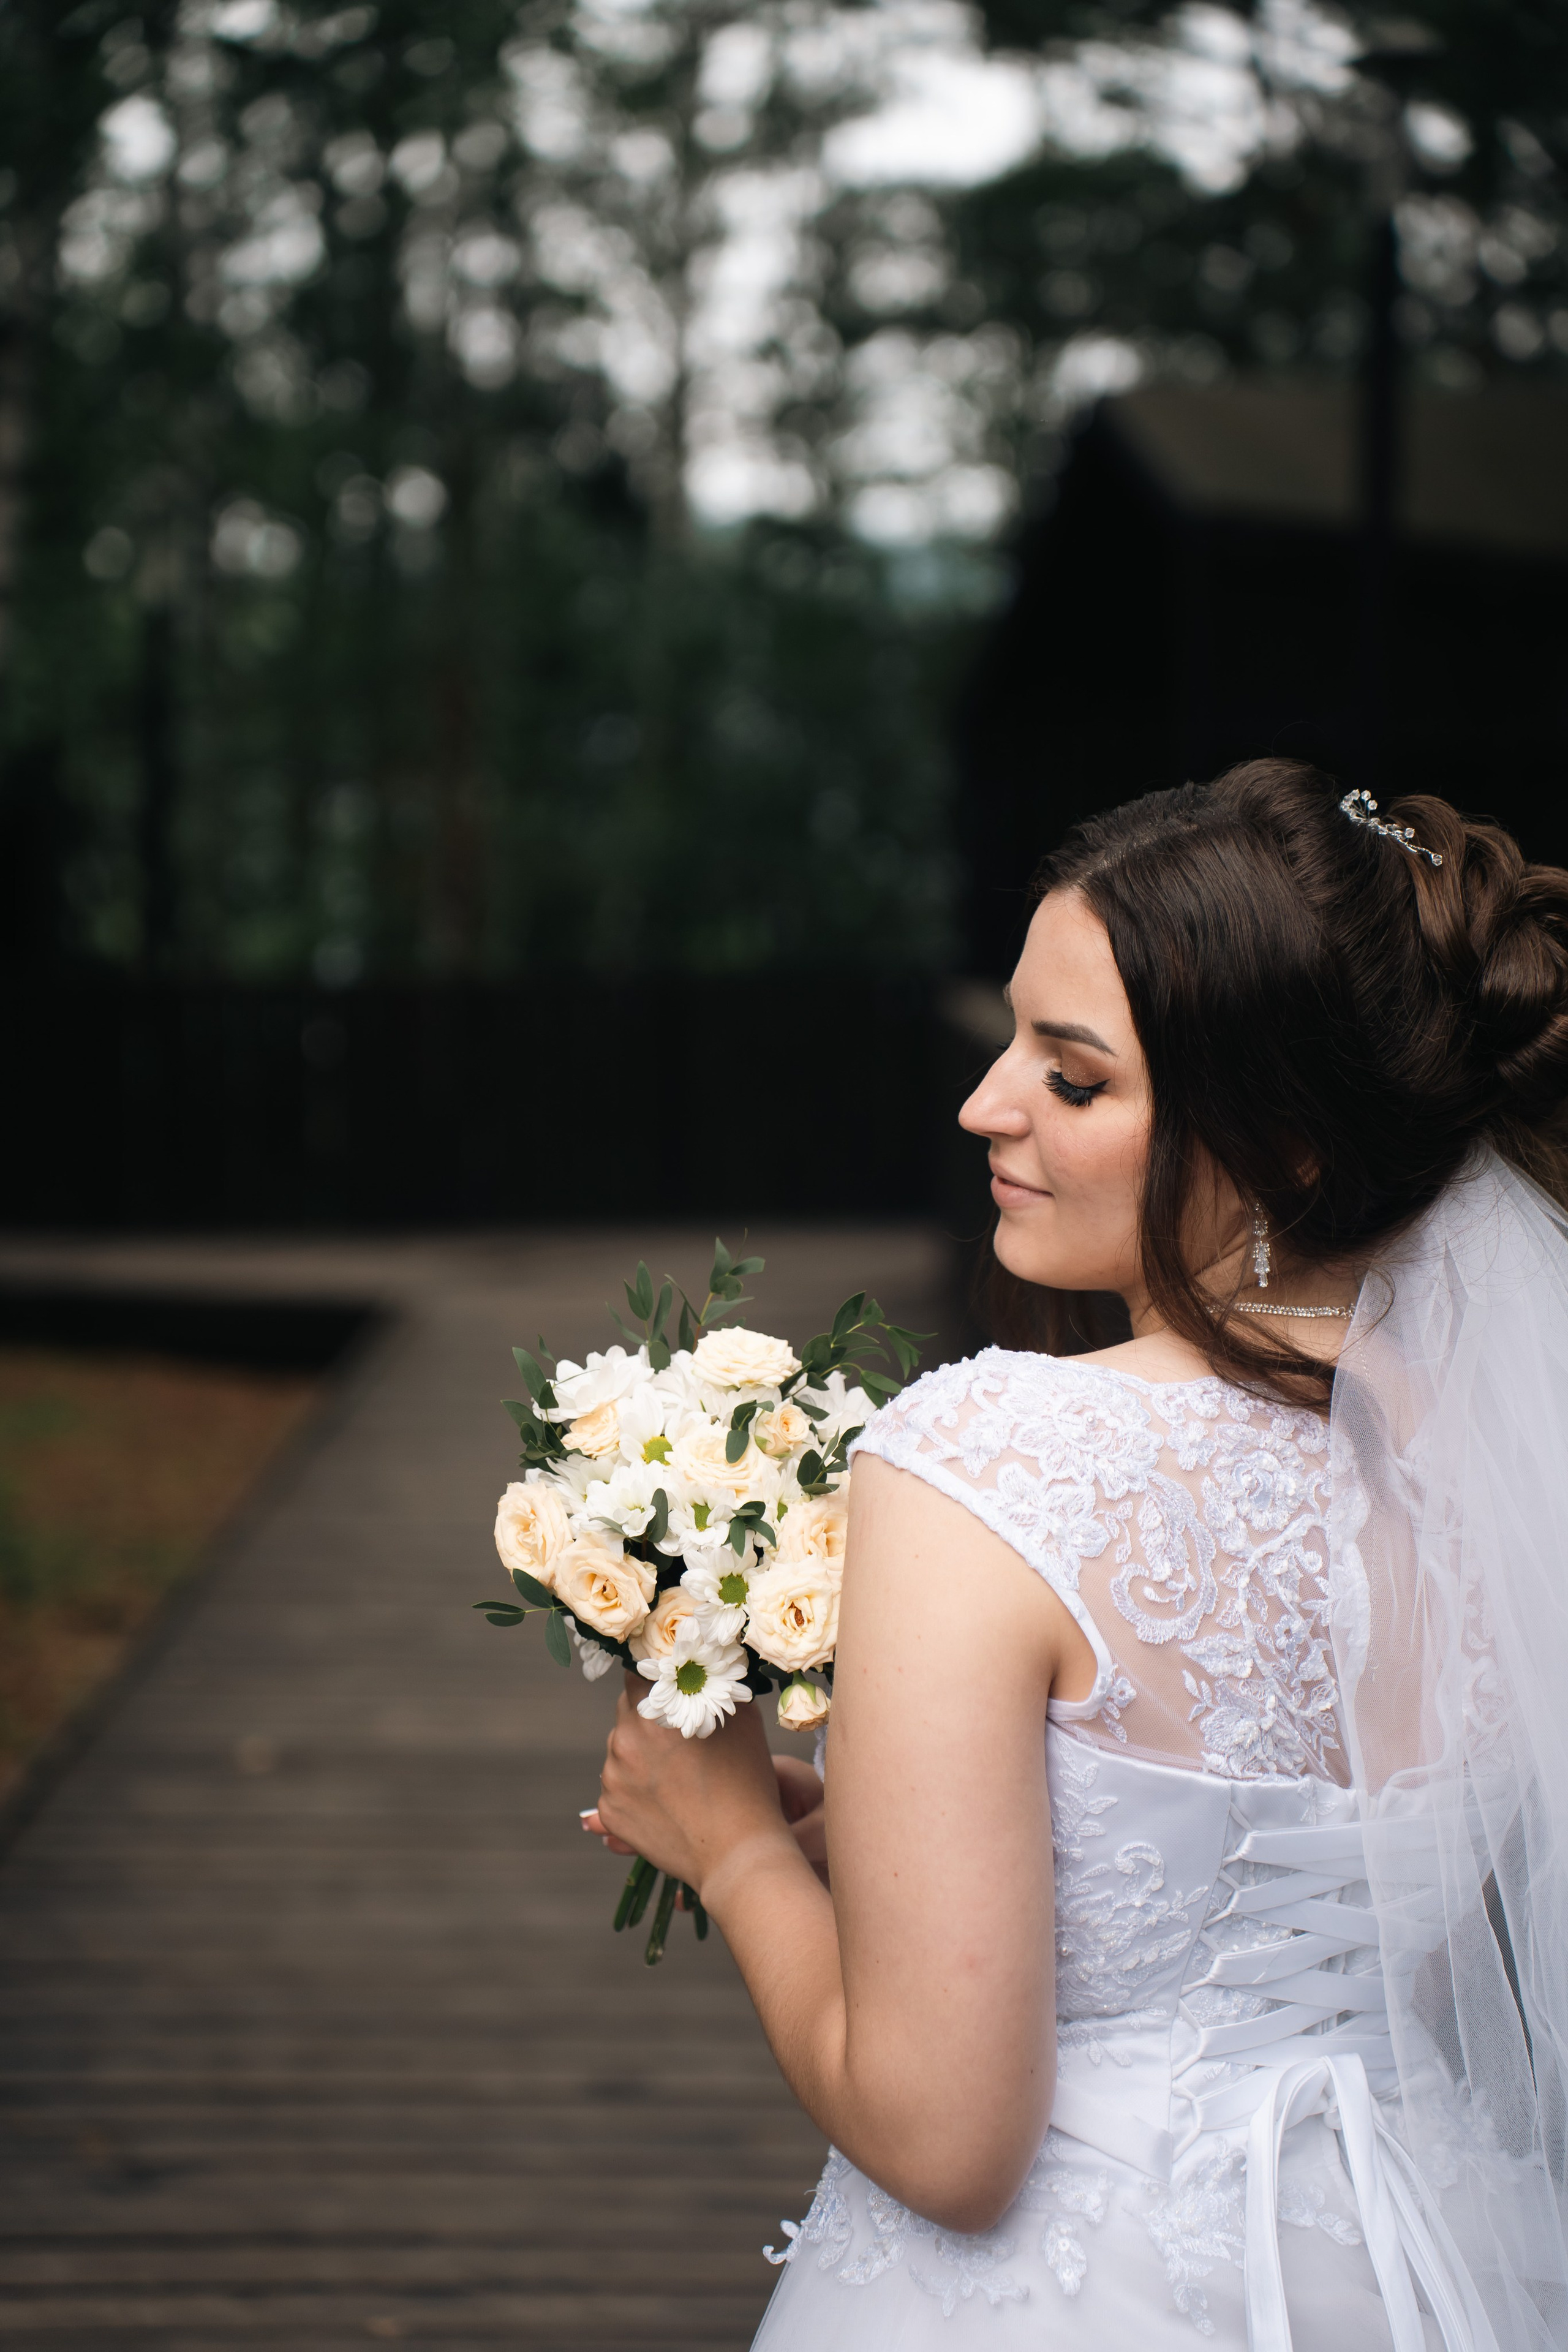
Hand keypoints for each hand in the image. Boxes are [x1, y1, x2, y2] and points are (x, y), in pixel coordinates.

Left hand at [582, 1673, 794, 1898]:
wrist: (738, 1853)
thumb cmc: (747, 1783)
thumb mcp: (741, 1719)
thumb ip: (712, 1687)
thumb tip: (700, 1669)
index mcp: (650, 1712)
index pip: (635, 1674)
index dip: (653, 1679)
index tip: (667, 1689)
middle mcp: (622, 1742)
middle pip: (627, 1714)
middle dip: (649, 1720)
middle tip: (680, 1741)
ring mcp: (612, 1780)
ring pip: (621, 1754)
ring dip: (642, 1758)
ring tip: (680, 1779)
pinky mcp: (610, 1814)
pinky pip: (618, 1790)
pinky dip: (637, 1793)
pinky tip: (669, 1804)